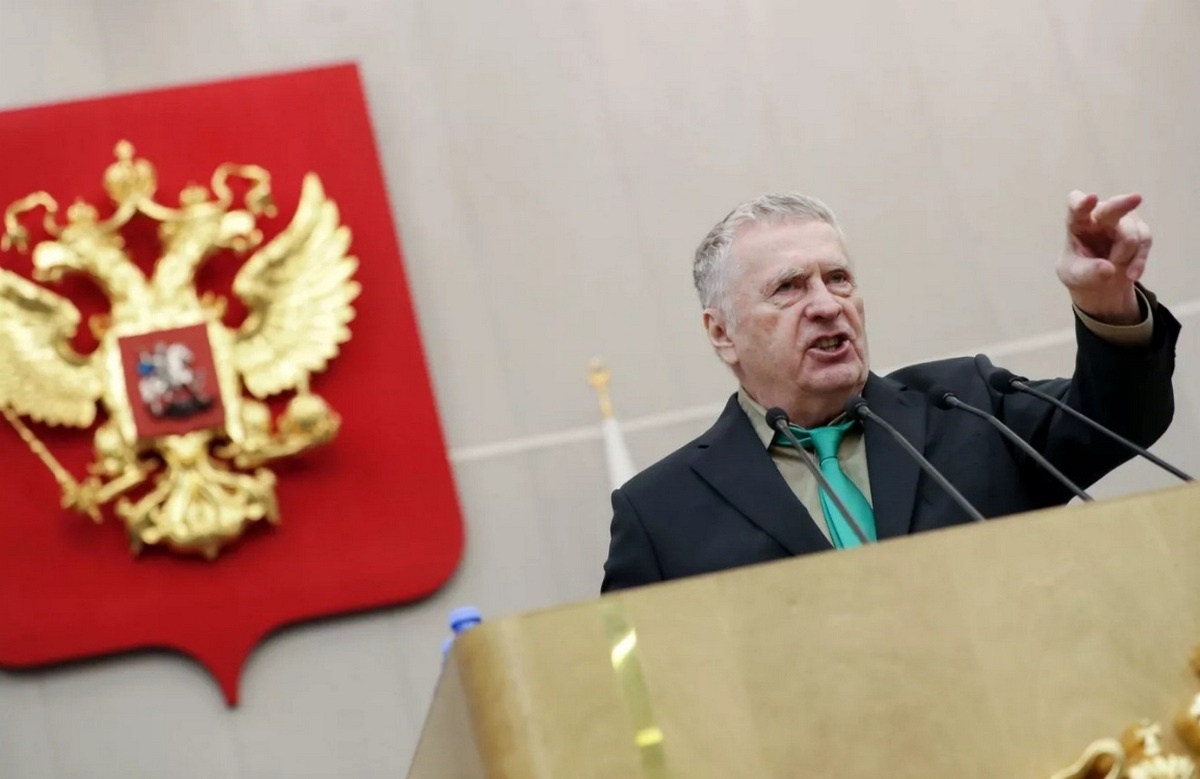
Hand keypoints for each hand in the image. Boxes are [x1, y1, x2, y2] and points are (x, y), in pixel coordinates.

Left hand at [1056, 191, 1150, 324]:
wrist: (1100, 281)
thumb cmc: (1080, 271)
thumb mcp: (1075, 276)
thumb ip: (1088, 272)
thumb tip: (1109, 269)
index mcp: (1077, 222)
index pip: (1077, 207)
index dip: (1082, 203)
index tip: (1090, 198)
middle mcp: (1100, 216)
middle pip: (1111, 208)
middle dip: (1122, 204)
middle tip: (1136, 198)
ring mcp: (1122, 221)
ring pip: (1130, 237)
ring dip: (1122, 257)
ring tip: (1111, 265)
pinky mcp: (1140, 229)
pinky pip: (1144, 243)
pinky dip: (1138, 261)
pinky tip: (1131, 274)